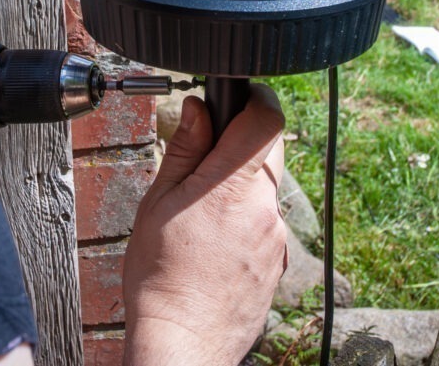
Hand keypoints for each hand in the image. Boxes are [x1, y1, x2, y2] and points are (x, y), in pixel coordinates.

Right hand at [122, 84, 286, 364]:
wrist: (183, 342)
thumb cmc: (161, 277)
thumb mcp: (158, 201)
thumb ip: (184, 149)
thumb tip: (197, 108)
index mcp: (232, 186)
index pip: (267, 118)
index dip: (254, 99)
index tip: (235, 98)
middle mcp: (265, 208)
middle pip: (270, 150)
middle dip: (242, 144)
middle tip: (205, 161)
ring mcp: (277, 237)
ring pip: (268, 189)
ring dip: (242, 186)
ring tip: (202, 213)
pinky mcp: (280, 261)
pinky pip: (267, 222)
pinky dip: (246, 220)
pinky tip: (214, 242)